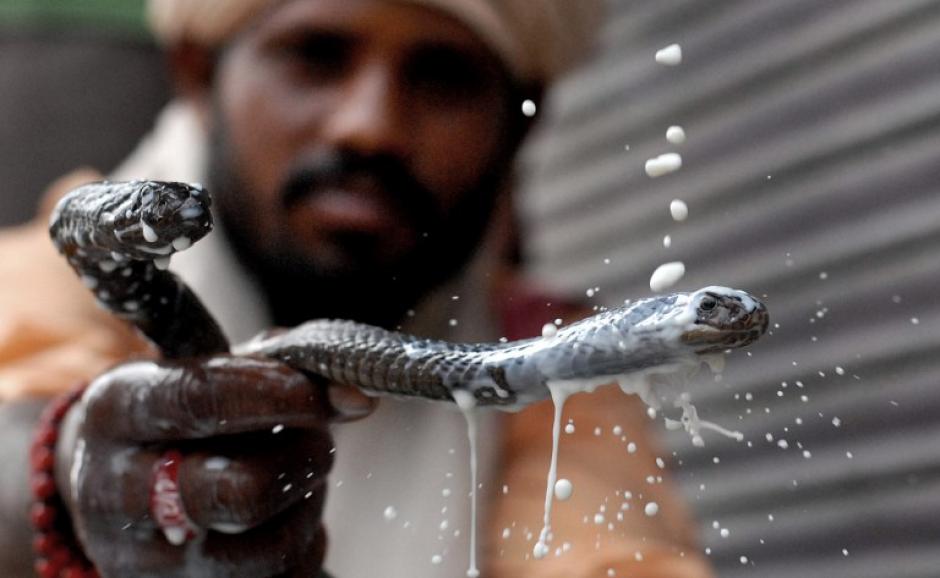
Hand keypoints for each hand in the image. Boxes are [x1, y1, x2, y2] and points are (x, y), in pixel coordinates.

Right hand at [55, 354, 373, 577]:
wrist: (115, 493)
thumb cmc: (177, 420)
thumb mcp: (197, 372)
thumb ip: (268, 363)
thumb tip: (345, 388)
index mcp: (114, 412)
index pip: (200, 398)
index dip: (280, 393)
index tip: (335, 392)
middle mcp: (114, 492)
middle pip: (243, 489)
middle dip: (307, 456)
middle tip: (323, 436)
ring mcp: (144, 561)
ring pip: (269, 546)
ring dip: (308, 502)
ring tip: (298, 474)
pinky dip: (302, 545)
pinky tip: (285, 516)